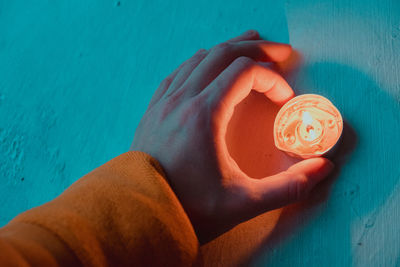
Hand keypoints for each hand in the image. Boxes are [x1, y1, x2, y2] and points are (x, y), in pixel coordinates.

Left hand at [131, 30, 333, 242]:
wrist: (140, 216)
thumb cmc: (187, 209)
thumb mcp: (244, 203)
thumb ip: (288, 187)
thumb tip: (322, 169)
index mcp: (204, 115)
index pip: (245, 73)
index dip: (273, 79)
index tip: (285, 99)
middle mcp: (182, 100)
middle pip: (223, 55)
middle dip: (256, 49)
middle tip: (280, 51)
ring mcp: (164, 103)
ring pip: (198, 59)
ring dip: (227, 50)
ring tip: (249, 45)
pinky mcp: (153, 112)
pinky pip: (178, 73)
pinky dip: (199, 63)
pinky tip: (206, 66)